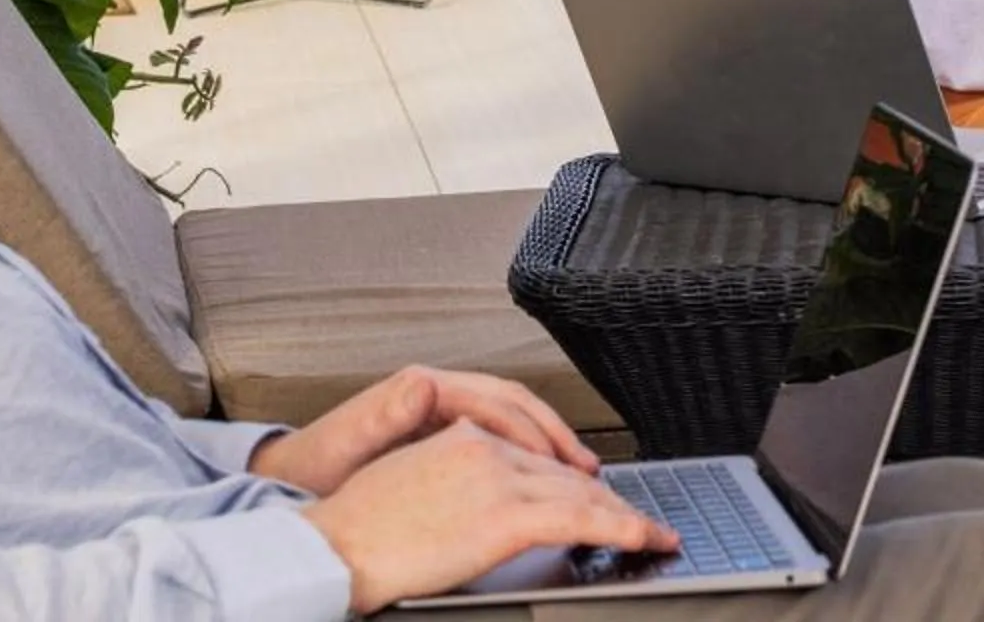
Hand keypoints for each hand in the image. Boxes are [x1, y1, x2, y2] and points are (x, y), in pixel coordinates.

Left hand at [252, 365, 596, 496]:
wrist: (291, 478)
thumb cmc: (315, 467)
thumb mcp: (347, 444)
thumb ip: (385, 415)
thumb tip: (422, 385)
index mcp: (421, 388)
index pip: (495, 402)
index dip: (533, 434)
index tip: (559, 464)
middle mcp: (435, 391)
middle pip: (513, 403)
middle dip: (555, 434)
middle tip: (586, 470)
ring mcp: (440, 408)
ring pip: (511, 416)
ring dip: (548, 443)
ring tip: (580, 473)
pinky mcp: (440, 430)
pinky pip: (498, 434)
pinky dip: (526, 452)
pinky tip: (542, 477)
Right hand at [305, 419, 674, 613]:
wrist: (333, 547)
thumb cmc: (359, 530)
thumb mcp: (411, 484)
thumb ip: (453, 479)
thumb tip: (477, 502)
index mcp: (463, 436)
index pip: (537, 454)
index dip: (573, 479)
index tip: (596, 495)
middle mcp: (486, 447)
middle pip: (565, 473)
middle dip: (605, 499)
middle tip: (636, 518)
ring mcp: (498, 478)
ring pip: (581, 494)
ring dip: (624, 515)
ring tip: (649, 531)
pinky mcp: (505, 515)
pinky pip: (580, 519)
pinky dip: (621, 528)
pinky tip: (641, 537)